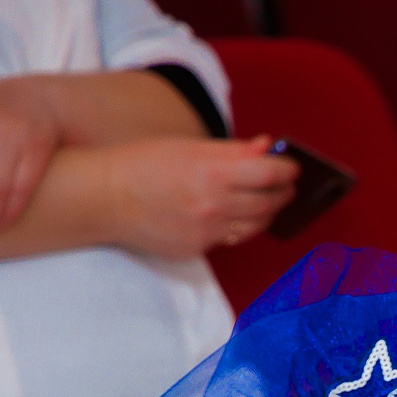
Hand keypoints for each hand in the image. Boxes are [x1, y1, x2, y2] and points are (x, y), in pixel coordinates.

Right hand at [101, 135, 299, 257]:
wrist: (104, 198)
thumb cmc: (143, 164)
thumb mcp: (188, 147)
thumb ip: (232, 151)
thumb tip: (267, 148)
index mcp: (212, 173)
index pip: (269, 174)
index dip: (287, 170)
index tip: (292, 168)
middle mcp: (213, 206)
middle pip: (269, 203)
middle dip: (283, 193)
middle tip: (287, 186)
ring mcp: (206, 232)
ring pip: (254, 226)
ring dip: (267, 213)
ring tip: (267, 201)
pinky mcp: (197, 249)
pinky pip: (229, 239)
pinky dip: (237, 226)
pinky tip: (235, 215)